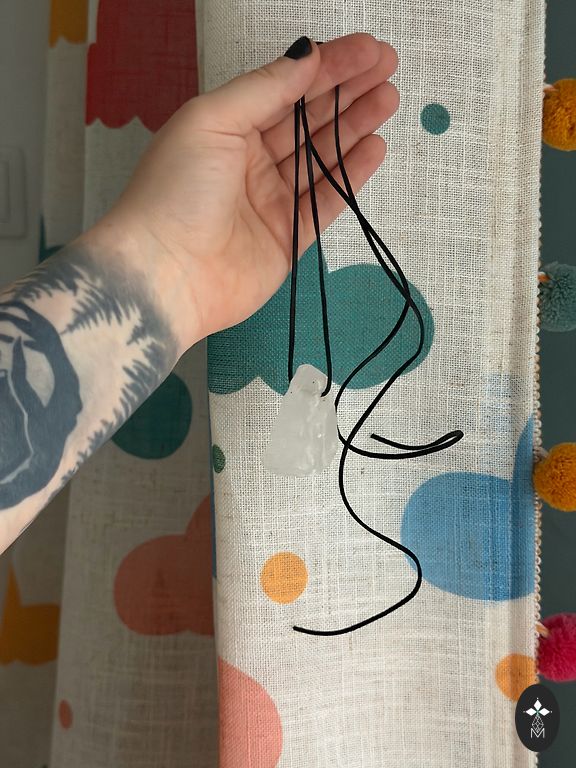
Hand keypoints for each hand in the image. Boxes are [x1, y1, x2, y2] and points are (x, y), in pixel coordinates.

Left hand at [96, 33, 398, 347]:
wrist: (164, 276)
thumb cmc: (175, 191)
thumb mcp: (212, 121)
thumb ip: (264, 88)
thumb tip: (308, 55)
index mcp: (226, 129)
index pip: (285, 88)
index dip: (327, 67)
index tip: (368, 50)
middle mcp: (249, 162)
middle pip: (307, 120)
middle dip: (347, 92)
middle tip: (388, 68)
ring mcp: (270, 201)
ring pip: (321, 157)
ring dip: (355, 127)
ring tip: (388, 99)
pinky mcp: (287, 238)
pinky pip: (326, 202)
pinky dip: (351, 176)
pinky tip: (374, 148)